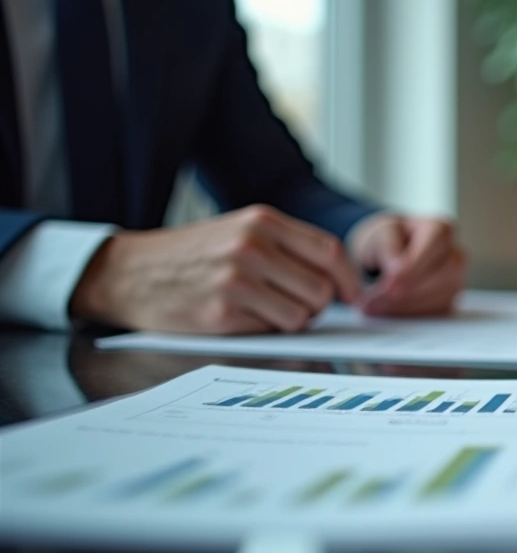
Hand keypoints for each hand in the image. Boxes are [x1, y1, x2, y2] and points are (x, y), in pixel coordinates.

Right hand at [71, 205, 361, 333]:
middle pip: (321, 288)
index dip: (348, 279)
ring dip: (292, 320)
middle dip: (317, 305)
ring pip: (302, 314)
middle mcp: (253, 246)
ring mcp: (237, 279)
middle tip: (295, 306)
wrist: (129, 272)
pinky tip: (240, 318)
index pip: (330, 252)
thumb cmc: (192, 255)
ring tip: (264, 311)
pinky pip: (271, 331)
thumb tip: (340, 279)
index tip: (351, 296)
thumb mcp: (240, 230)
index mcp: (263, 221)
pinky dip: (265, 330)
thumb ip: (286, 246)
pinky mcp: (222, 312)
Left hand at [348, 213, 466, 316]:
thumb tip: (396, 269)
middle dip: (406, 293)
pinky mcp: (449, 301)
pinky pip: (435, 312)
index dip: (412, 268)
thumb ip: (388, 247)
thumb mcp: (381, 234)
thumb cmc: (389, 240)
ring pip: (439, 298)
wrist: (389, 254)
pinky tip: (387, 311)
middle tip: (372, 301)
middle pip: (441, 277)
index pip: (432, 248)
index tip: (389, 283)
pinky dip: (409, 315)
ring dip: (405, 307)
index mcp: (440, 230)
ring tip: (373, 306)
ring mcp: (455, 280)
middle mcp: (454, 255)